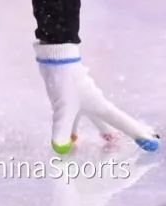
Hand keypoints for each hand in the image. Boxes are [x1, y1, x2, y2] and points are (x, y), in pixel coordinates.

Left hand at [36, 43, 158, 153]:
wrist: (55, 58)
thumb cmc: (65, 81)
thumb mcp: (63, 108)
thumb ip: (62, 128)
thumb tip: (59, 148)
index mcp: (100, 106)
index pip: (123, 124)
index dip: (136, 133)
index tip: (151, 142)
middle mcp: (94, 103)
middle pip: (109, 122)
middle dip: (116, 133)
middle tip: (124, 144)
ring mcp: (82, 99)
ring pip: (93, 118)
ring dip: (98, 129)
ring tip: (104, 140)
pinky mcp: (70, 96)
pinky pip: (77, 115)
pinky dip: (75, 127)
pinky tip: (72, 135)